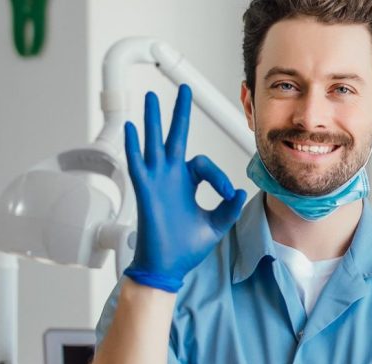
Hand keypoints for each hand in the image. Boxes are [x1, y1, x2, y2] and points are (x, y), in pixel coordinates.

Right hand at [123, 84, 247, 292]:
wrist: (167, 267)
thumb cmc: (186, 247)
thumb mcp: (215, 224)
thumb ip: (228, 208)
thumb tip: (240, 192)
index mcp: (187, 184)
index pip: (203, 164)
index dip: (219, 177)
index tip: (227, 194)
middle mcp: (171, 178)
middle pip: (175, 137)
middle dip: (180, 113)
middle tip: (184, 89)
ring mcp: (157, 181)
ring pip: (154, 142)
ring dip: (152, 119)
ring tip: (151, 96)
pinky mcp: (146, 191)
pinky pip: (138, 163)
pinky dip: (134, 145)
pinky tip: (131, 127)